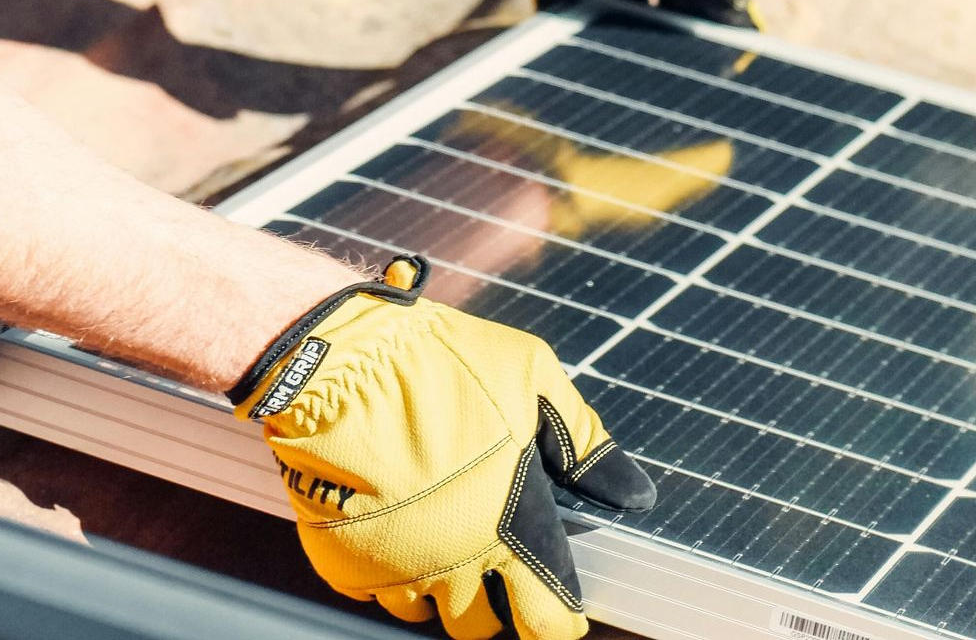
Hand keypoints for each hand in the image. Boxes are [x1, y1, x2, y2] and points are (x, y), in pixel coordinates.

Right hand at [232, 257, 653, 639]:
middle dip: (498, 612)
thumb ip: (582, 438)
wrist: (341, 363)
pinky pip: (376, 591)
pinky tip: (395, 523)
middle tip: (497, 574)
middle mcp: (456, 563)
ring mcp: (397, 570)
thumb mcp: (531, 375)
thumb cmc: (442, 363)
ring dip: (440, 588)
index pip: (547, 618)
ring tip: (442, 537)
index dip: (558, 621)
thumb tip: (634, 491)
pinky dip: (390, 570)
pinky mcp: (345, 565)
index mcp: (510, 525)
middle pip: (484, 630)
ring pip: (427, 613)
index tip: (563, 612)